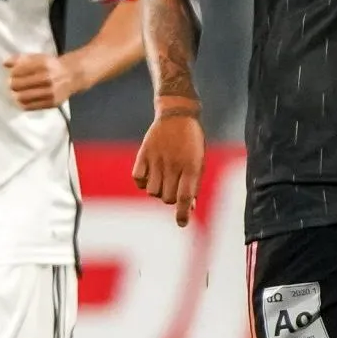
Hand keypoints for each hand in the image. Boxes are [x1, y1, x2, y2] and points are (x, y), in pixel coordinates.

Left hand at [3, 52, 82, 110]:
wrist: (72, 75)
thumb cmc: (51, 65)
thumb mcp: (38, 57)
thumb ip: (21, 59)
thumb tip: (5, 63)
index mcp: (43, 64)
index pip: (19, 71)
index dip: (13, 73)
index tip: (12, 74)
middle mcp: (48, 78)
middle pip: (19, 85)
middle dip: (12, 85)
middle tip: (12, 84)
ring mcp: (50, 92)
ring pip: (23, 97)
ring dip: (16, 95)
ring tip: (15, 93)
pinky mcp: (52, 102)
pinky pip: (31, 106)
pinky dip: (23, 104)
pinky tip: (22, 100)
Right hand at [131, 108, 207, 225]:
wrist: (178, 114)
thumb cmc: (192, 141)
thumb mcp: (198, 161)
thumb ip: (193, 184)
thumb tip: (189, 207)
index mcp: (191, 167)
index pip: (185, 197)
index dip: (183, 213)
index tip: (181, 224)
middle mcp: (173, 164)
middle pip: (167, 198)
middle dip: (170, 198)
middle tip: (173, 186)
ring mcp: (157, 159)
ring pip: (151, 191)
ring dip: (157, 190)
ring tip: (162, 179)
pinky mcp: (143, 153)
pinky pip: (137, 179)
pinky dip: (142, 182)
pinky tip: (149, 174)